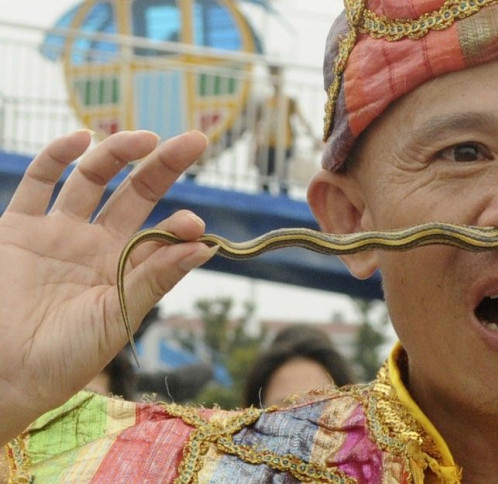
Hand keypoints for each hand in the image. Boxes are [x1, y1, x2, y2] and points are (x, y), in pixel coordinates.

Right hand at [0, 130, 214, 445]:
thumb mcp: (118, 317)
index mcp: (125, 268)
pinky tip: (82, 139)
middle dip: (165, 166)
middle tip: (195, 141)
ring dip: (119, 154)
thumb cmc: (66, 357)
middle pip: (135, 193)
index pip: (160, 232)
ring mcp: (57, 232)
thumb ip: (155, 278)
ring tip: (147, 139)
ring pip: (92, 179)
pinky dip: (58, 157)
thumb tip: (204, 245)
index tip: (194, 223)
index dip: (179, 223)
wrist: (2, 374)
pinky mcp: (18, 227)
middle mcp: (95, 244)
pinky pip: (39, 183)